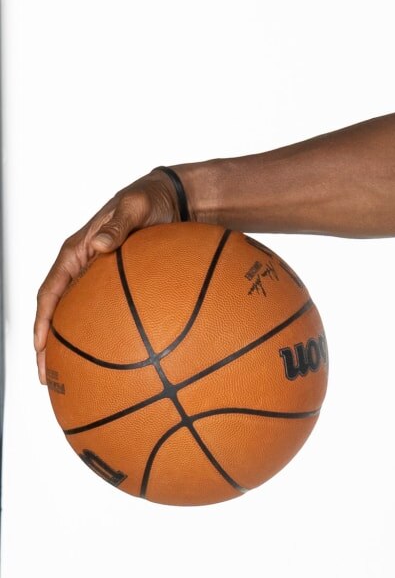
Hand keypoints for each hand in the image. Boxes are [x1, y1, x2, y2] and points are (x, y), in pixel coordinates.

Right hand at [35, 169, 187, 382]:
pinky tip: (114, 361)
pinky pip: (106, 315)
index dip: (41, 320)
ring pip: (79, 318)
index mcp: (77, 251)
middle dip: (49, 345)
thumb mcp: (135, 207)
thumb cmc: (150, 199)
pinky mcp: (118, 287)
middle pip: (58, 312)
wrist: (173, 199)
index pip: (50, 290)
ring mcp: (99, 280)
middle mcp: (83, 268)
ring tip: (72, 378)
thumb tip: (98, 245)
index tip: (39, 346)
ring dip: (72, 347)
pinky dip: (103, 337)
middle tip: (47, 376)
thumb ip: (118, 225)